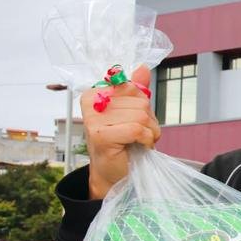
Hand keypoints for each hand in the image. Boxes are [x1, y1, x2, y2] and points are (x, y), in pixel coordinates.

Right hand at [82, 66, 160, 198]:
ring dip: (149, 131)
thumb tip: (143, 67)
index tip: (135, 120)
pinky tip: (139, 145)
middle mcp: (91, 103)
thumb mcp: (131, 113)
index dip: (143, 106)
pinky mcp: (101, 135)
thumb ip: (136, 91)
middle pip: (140, 102)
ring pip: (141, 115)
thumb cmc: (123, 143)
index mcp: (96, 93)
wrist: (113, 173)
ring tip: (139, 141)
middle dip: (149, 121)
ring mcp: (94, 119)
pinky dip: (146, 139)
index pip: (132, 88)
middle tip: (139, 135)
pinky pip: (137, 128)